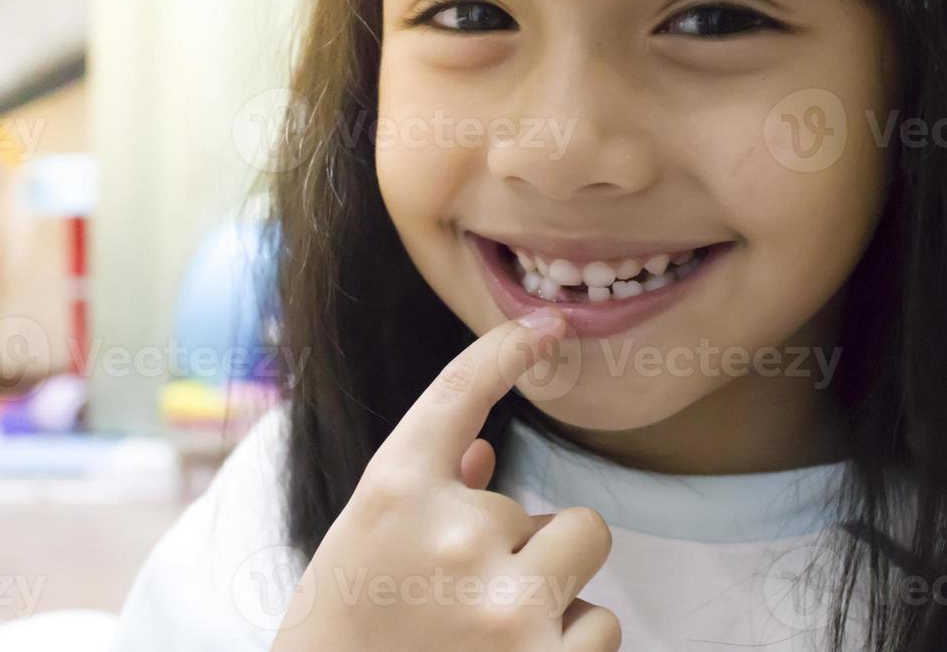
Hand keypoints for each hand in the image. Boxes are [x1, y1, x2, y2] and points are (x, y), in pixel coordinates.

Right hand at [270, 311, 620, 650]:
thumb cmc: (345, 633)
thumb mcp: (366, 547)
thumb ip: (430, 491)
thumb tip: (490, 452)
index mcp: (393, 492)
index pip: (457, 394)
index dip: (503, 351)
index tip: (543, 327)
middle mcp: (454, 534)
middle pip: (554, 507)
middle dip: (528, 548)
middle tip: (465, 600)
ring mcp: (506, 606)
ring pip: (584, 554)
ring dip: (555, 593)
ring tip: (490, 635)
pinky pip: (602, 626)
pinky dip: (570, 646)